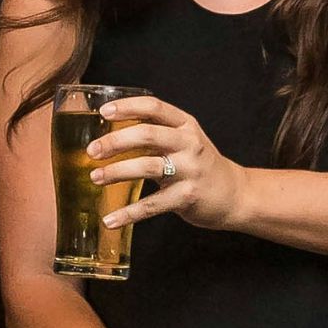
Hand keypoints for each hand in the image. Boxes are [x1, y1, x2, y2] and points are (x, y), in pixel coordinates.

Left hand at [89, 95, 247, 231]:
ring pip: (148, 166)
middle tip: (91, 151)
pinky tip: (110, 220)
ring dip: (116, 172)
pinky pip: (153, 205)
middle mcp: (189, 144)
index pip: (154, 108)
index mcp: (185, 125)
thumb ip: (153, 133)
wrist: (235, 194)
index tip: (103, 113)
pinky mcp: (187, 197)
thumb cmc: (198, 164)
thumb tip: (105, 132)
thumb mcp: (182, 140)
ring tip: (95, 178)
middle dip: (115, 142)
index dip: (127, 107)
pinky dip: (129, 213)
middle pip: (147, 135)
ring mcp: (190, 170)